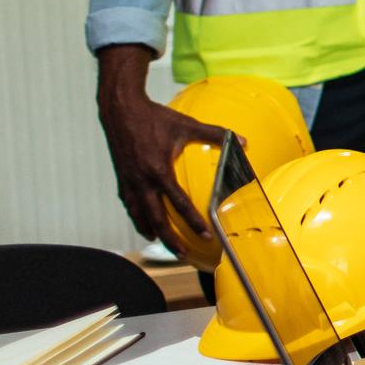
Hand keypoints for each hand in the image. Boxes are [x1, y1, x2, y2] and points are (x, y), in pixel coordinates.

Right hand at [95, 45, 227, 244]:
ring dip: (152, 232)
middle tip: (184, 254)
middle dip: (170, 240)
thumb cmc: (155, 117)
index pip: (178, 203)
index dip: (192, 221)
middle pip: (156, 219)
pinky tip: (145, 224)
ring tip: (164, 245)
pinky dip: (138, 218)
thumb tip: (243, 141)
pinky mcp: (122, 179)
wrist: (121, 110)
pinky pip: (130, 205)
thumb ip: (215, 134)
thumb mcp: (187, 125)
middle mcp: (142, 180)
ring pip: (139, 216)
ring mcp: (129, 182)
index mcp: (159, 170)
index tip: (205, 235)